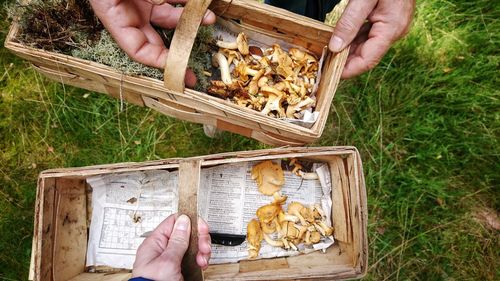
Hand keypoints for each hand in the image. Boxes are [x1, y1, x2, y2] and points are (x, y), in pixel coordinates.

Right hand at [89, 0, 215, 86]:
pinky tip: (201, 2)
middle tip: (195, 71)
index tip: (181, 67)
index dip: (159, 62)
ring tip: (208, 18)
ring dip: (189, 20)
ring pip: (170, 18)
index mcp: (116, 19)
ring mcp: (143, 3)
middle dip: (178, 51)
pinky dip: (185, 2)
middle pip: (157, 41)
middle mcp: (131, 15)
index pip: (138, 50)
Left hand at [132, 214, 211, 280]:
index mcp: (155, 243)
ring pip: (192, 245)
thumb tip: (183, 220)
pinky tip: (201, 265)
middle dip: (199, 238)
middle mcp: (164, 249)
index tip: (201, 227)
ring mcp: (172, 259)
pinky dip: (200, 259)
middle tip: (203, 246)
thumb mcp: (167, 261)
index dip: (189, 221)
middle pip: (186, 232)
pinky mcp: (180, 268)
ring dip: (202, 250)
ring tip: (202, 259)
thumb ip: (177, 241)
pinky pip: (193, 257)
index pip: (174, 221)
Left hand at [329, 0, 414, 78]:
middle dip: (345, 62)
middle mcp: (394, 31)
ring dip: (348, 51)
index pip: (368, 60)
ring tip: (328, 55)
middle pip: (366, 55)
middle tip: (324, 65)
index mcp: (391, 29)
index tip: (329, 74)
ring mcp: (391, 26)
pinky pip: (368, 34)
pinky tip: (339, 40)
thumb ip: (350, 22)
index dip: (348, 70)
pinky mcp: (387, 19)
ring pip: (366, 45)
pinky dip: (353, 39)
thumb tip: (335, 47)